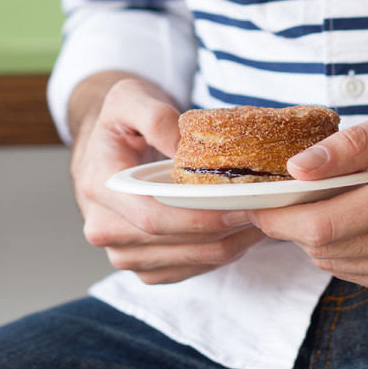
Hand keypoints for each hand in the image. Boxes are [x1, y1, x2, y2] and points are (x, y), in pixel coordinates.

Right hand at [70, 75, 262, 283]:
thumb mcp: (131, 98)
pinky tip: (242, 230)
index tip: (241, 208)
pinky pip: (188, 269)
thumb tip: (184, 150)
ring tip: (264, 218)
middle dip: (226, 231)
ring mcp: (123, 252)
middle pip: (176, 244)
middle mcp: (105, 229)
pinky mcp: (143, 265)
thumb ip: (156, 118)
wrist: (105, 144)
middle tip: (267, 210)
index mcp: (100, 189)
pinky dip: (220, 253)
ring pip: (188, 261)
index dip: (200, 219)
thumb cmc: (119, 120)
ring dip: (231, 245)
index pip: (154, 218)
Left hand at [248, 95, 367, 297]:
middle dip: (289, 225)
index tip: (253, 202)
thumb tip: (298, 168)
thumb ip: (354, 143)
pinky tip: (349, 220)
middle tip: (274, 199)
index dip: (278, 217)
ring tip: (315, 203)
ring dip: (315, 238)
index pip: (326, 222)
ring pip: (341, 264)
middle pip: (327, 248)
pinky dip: (343, 250)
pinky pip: (364, 275)